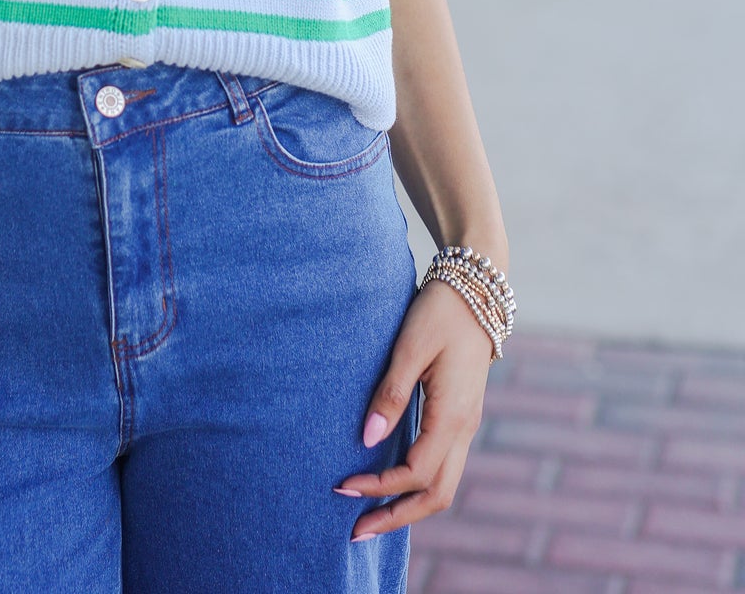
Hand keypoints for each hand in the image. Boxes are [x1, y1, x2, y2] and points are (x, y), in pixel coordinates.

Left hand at [332, 278, 492, 542]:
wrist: (476, 288)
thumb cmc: (439, 312)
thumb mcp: (410, 347)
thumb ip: (390, 394)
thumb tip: (368, 440)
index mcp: (453, 415)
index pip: (416, 473)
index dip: (380, 487)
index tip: (343, 486)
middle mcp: (465, 428)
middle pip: (436, 495)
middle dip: (397, 516)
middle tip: (356, 531)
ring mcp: (466, 424)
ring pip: (443, 485)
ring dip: (408, 506)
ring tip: (371, 516)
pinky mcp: (460, 416)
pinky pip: (443, 465)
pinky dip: (418, 485)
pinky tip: (392, 483)